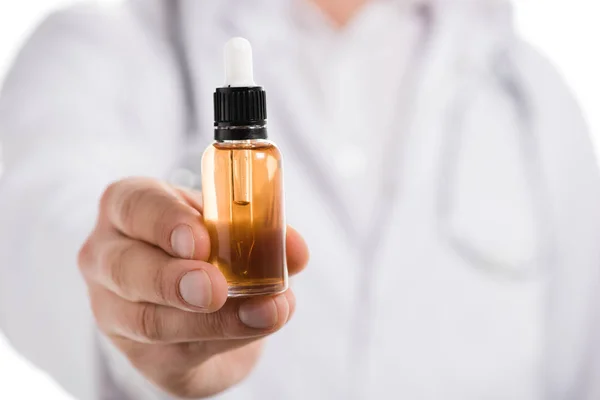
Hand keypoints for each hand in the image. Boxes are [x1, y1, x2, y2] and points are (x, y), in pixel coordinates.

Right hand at [78, 177, 308, 397]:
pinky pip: (176, 351)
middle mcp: (108, 257)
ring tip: (263, 313)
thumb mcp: (229, 229)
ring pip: (149, 320)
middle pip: (126, 268)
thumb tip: (295, 250)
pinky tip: (256, 327)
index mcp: (128, 210)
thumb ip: (262, 235)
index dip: (165, 223)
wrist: (197, 306)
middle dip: (174, 280)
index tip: (200, 240)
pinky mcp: (140, 353)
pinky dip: (224, 338)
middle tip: (216, 289)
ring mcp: (115, 310)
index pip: (133, 205)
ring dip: (213, 320)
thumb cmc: (207, 249)